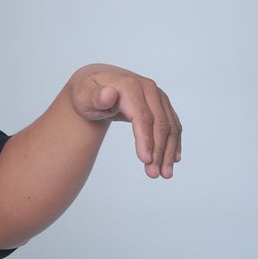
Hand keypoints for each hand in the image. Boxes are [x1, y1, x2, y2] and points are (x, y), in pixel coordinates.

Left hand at [68, 63, 181, 178]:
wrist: (98, 84)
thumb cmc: (88, 92)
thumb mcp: (83, 95)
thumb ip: (94, 97)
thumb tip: (109, 95)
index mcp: (130, 86)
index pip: (142, 116)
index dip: (146, 139)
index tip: (145, 160)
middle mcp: (148, 88)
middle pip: (159, 123)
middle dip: (158, 151)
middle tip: (154, 174)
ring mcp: (157, 95)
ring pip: (170, 126)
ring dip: (168, 151)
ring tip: (164, 173)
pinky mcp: (162, 103)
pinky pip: (172, 124)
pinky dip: (174, 142)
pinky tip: (174, 159)